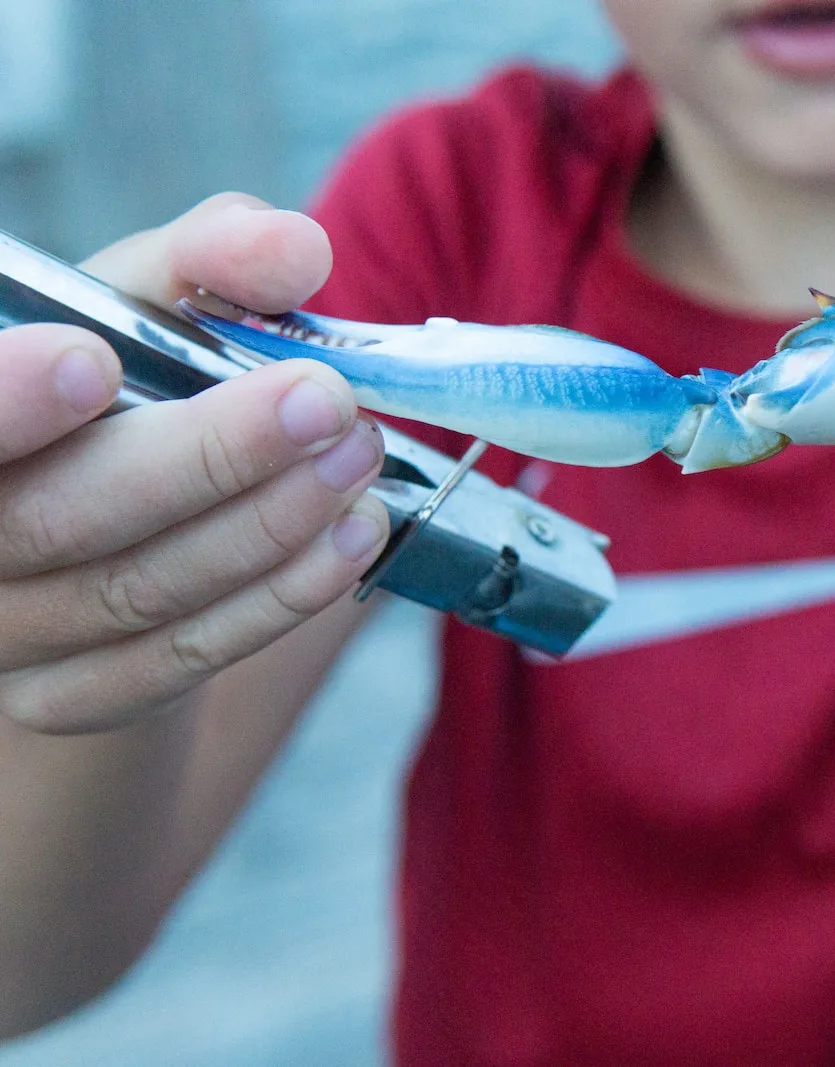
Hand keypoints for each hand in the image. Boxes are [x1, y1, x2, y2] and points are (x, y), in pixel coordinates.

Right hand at [0, 194, 388, 733]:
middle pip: (55, 518)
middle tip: (328, 400)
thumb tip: (294, 249)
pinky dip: (277, 599)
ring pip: (132, 595)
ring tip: (360, 456)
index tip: (91, 360)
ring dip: (267, 526)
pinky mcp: (69, 695)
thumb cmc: (120, 387)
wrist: (114, 513)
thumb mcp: (147, 301)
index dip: (3, 402)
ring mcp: (4, 631)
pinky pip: (176, 660)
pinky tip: (352, 537)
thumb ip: (209, 260)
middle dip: (206, 458)